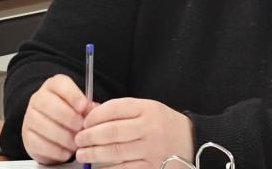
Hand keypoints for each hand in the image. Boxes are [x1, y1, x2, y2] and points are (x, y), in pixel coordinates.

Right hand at [22, 74, 91, 163]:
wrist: (53, 133)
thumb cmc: (72, 116)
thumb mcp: (82, 108)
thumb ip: (88, 108)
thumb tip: (94, 112)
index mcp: (54, 86)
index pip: (60, 84)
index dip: (73, 95)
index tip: (84, 106)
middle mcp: (39, 98)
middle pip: (49, 104)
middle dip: (68, 118)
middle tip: (81, 128)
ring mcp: (30, 117)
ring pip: (42, 125)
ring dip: (62, 136)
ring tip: (76, 143)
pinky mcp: (27, 136)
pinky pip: (38, 143)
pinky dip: (54, 150)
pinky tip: (66, 152)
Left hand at [74, 97, 193, 168]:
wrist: (193, 143)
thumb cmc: (164, 125)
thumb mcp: (148, 109)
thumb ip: (122, 111)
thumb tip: (91, 115)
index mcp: (149, 109)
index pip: (115, 109)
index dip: (94, 116)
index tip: (84, 122)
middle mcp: (150, 128)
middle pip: (112, 132)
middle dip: (89, 137)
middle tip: (78, 140)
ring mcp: (151, 150)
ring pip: (115, 152)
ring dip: (93, 154)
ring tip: (82, 154)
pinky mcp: (151, 168)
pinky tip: (97, 168)